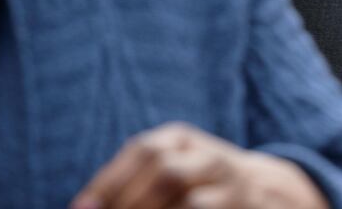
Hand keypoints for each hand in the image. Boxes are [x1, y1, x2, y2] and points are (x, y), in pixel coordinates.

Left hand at [70, 123, 327, 208]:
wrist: (259, 193)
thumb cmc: (192, 187)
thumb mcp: (167, 169)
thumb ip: (130, 183)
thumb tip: (85, 207)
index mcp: (183, 139)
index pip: (144, 150)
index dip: (110, 181)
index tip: (82, 208)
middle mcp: (209, 156)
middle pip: (165, 170)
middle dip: (128, 203)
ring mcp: (230, 184)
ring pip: (188, 201)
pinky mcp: (238, 207)